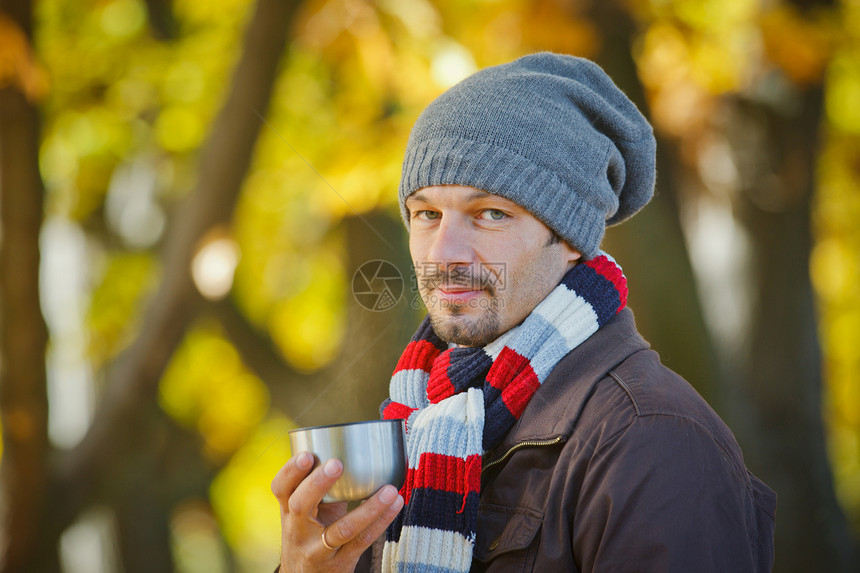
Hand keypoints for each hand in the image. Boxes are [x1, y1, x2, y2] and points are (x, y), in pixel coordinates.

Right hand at [272, 451, 403, 571]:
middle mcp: (297, 531)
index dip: (290, 471)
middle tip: (337, 464)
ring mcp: (317, 550)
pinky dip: (381, 521)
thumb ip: (319, 487)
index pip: (280, 489)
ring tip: (389, 489)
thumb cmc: (311, 533)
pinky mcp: (340, 563)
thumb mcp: (304, 513)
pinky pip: (362, 541)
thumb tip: (352, 445)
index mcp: (287, 511)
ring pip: (342, 529)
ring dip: (369, 508)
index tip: (307, 454)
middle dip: (317, 484)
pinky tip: (395, 504)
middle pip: (300, 507)